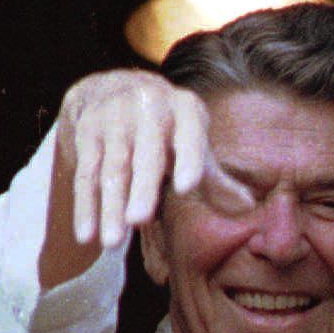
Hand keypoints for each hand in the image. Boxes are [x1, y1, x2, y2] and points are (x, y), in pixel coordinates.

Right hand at [40, 69, 212, 286]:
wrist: (112, 89)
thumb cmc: (166, 128)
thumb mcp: (192, 142)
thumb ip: (216, 177)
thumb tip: (248, 207)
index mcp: (184, 110)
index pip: (189, 135)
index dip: (188, 159)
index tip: (188, 188)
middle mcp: (148, 108)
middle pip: (145, 155)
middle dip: (142, 189)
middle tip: (140, 221)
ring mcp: (113, 118)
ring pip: (112, 169)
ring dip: (110, 207)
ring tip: (113, 243)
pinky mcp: (87, 133)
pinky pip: (86, 174)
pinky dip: (85, 206)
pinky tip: (86, 235)